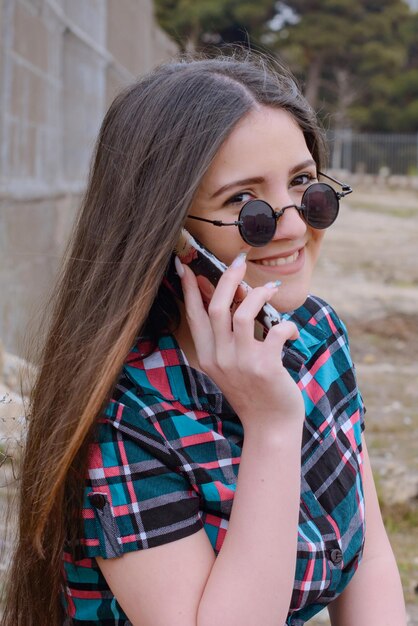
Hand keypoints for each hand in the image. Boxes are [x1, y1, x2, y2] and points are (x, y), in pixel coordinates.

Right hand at [176, 254, 304, 433]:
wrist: (270, 427)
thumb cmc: (254, 392)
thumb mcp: (230, 366)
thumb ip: (226, 337)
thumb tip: (227, 299)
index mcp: (208, 356)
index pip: (194, 315)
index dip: (189, 289)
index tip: (185, 265)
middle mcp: (220, 358)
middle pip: (216, 307)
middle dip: (228, 278)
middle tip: (240, 261)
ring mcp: (241, 363)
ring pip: (243, 314)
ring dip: (259, 295)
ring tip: (270, 290)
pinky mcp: (265, 367)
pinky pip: (277, 331)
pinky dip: (288, 326)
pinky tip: (292, 331)